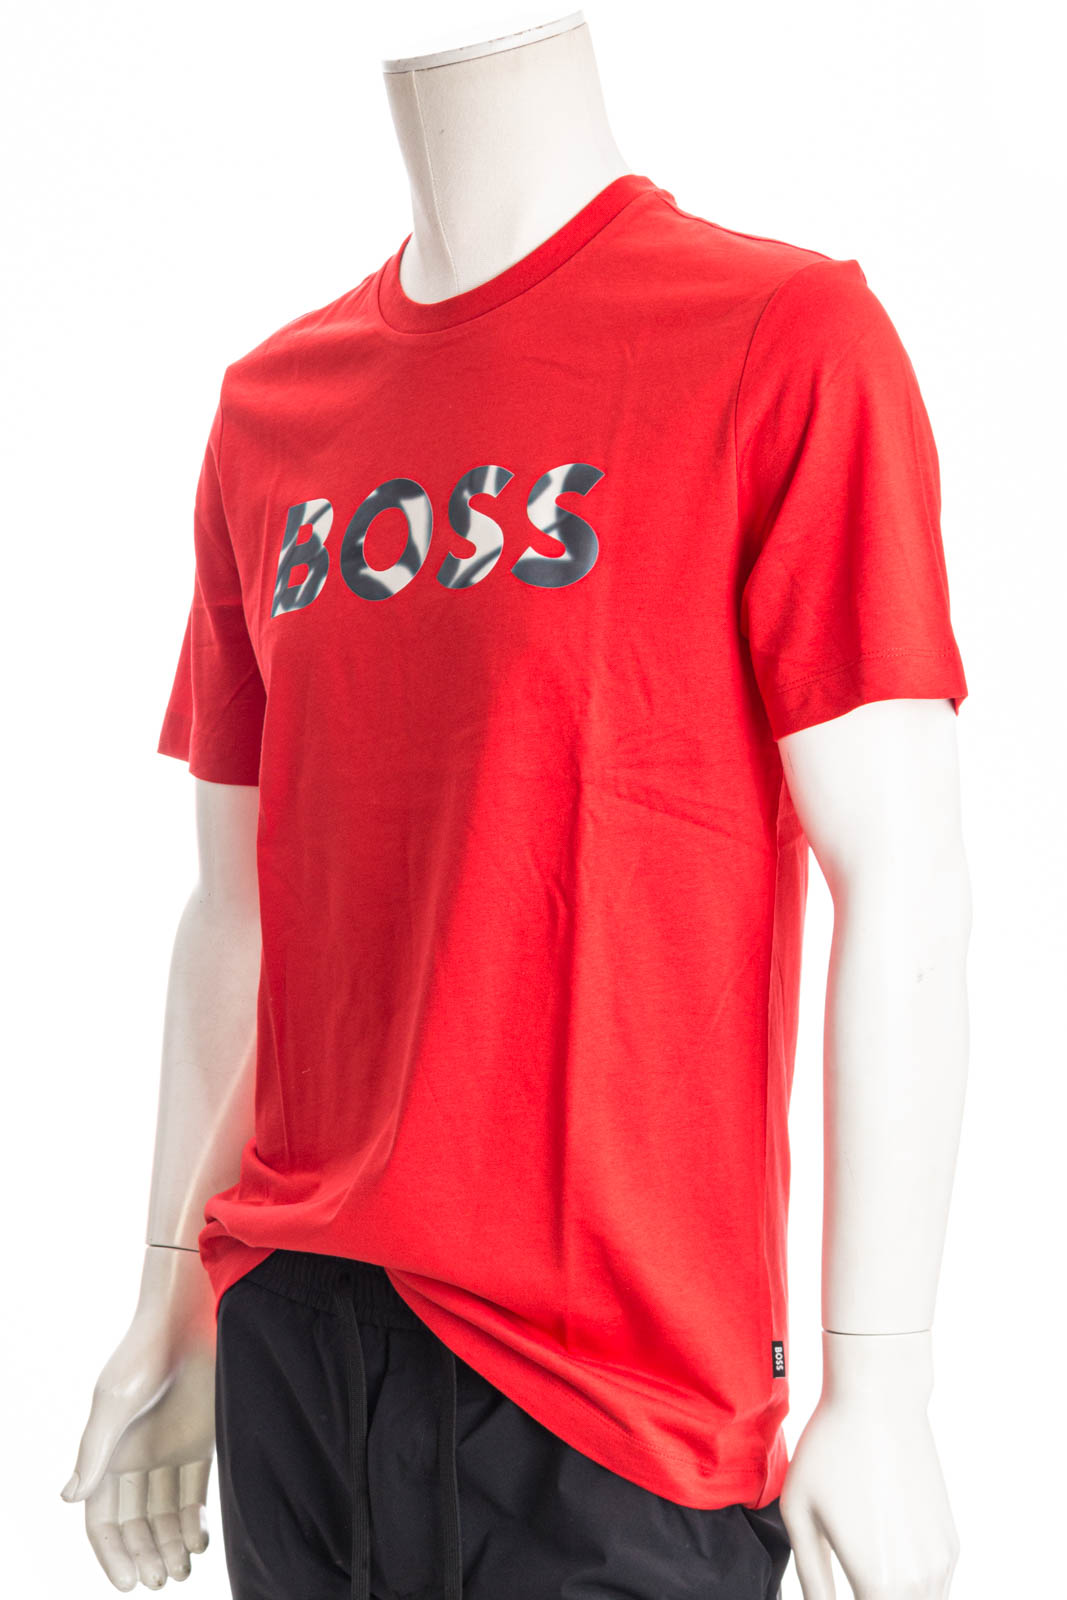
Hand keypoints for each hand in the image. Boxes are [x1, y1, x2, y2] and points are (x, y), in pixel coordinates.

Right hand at [59, 1245, 216, 1589]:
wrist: (191, 1315)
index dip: (112, 1553)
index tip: (127, 1584)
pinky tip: (199, 1542)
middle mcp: (137, 1457)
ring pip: (166, 1513)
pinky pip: (194, 1491)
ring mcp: (170, 1449)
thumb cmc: (145, 1352)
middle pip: (136, 1523)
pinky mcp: (200, 1439)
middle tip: (160, 1581)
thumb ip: (96, 1450)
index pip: (103, 1519)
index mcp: (109, 1453)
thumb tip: (69, 1497)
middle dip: (145, 1555)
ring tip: (180, 1572)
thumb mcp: (116, 1400)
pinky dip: (195, 1520)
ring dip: (171, 1545)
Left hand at [779, 1331, 959, 1599]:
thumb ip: (811, 1576)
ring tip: (863, 1561)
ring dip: (893, 1596)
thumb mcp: (800, 1515)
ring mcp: (942, 1563)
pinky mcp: (951, 1543)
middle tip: (848, 1570)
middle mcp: (920, 1583)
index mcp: (879, 1584)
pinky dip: (912, 1585)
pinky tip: (883, 1552)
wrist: (880, 1402)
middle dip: (870, 1599)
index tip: (833, 1587)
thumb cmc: (830, 1451)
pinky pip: (934, 1585)